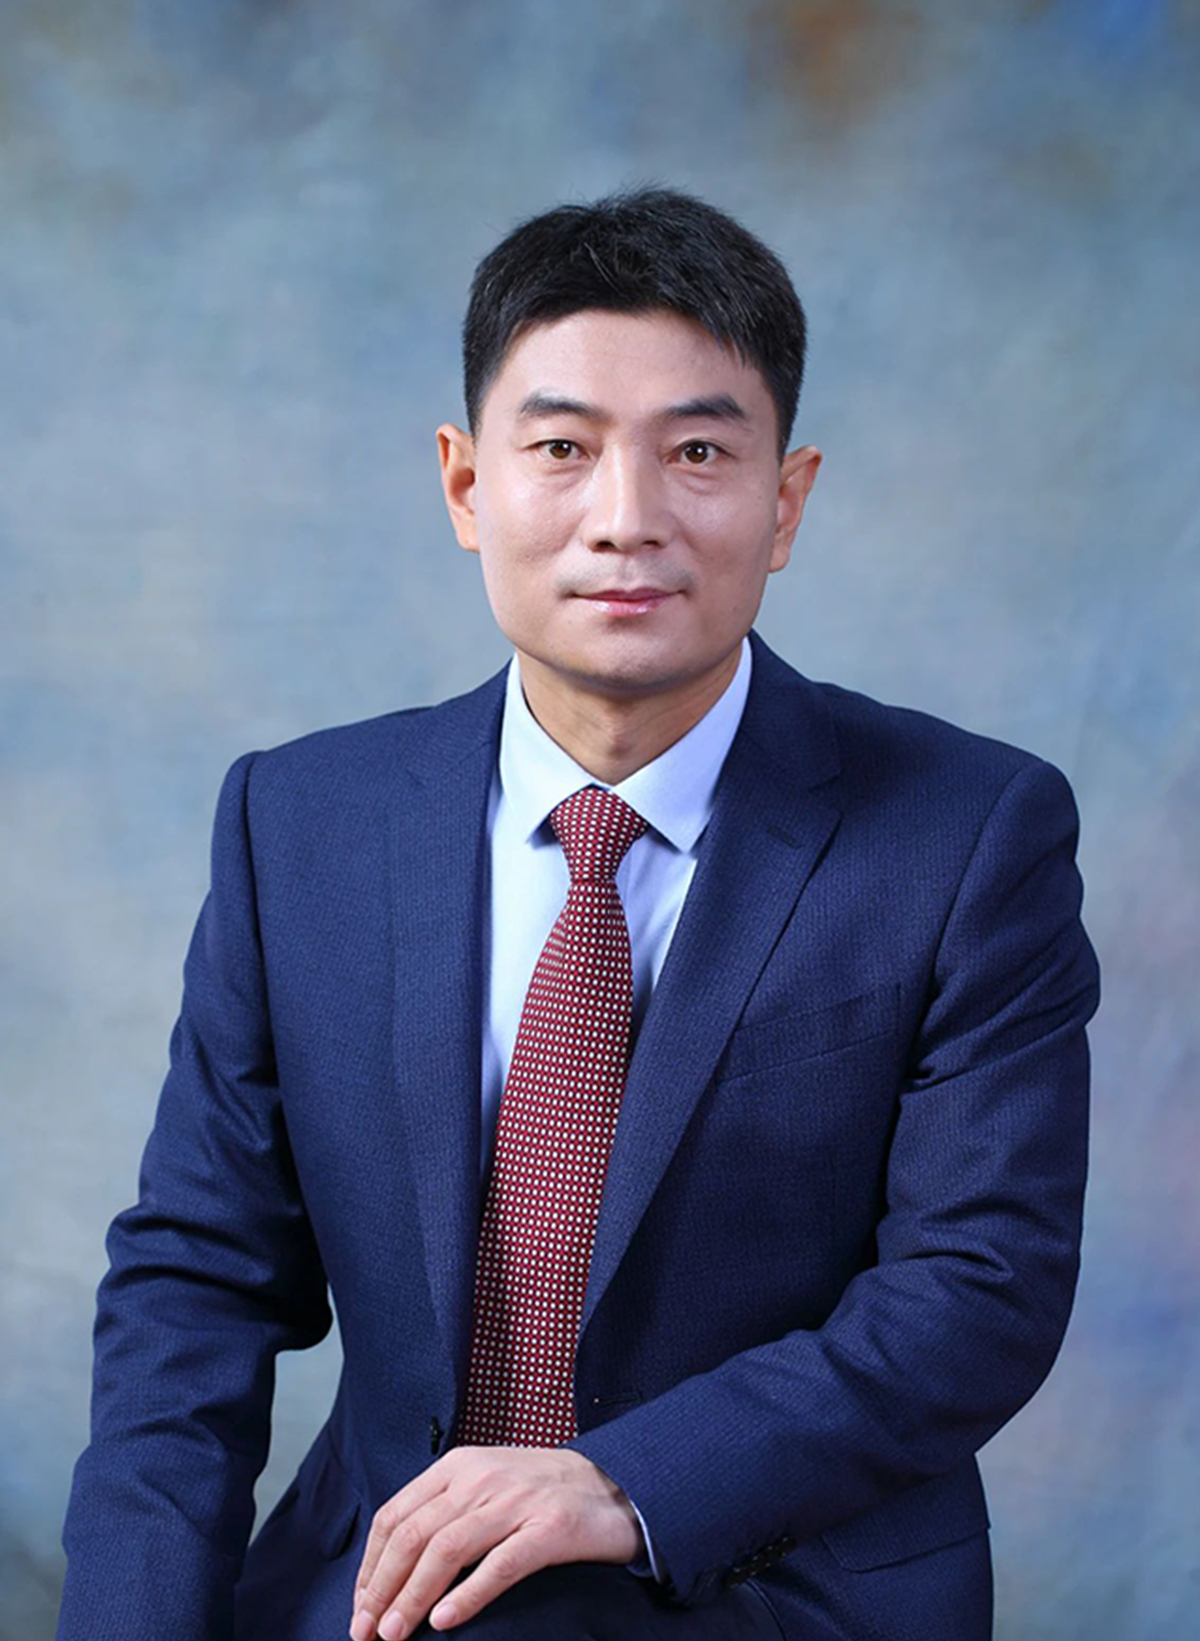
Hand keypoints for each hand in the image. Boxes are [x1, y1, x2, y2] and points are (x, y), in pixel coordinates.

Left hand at [349, 1445, 643, 1637]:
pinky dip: (467, 1595)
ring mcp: (516, 1502)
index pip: (397, 1515)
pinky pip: (499, 1565)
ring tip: (393, 1634)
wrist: (614, 1486)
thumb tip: (391, 1566)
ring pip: (447, 1550)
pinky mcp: (549, 1529)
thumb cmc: (542, 1493)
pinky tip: (445, 1621)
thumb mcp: (486, 1485)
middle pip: (414, 1535)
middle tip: (366, 1632)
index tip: (359, 1606)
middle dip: (382, 1588)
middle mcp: (482, 1478)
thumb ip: (444, 1510)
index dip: (371, 1565)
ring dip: (412, 1596)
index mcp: (459, 1466)